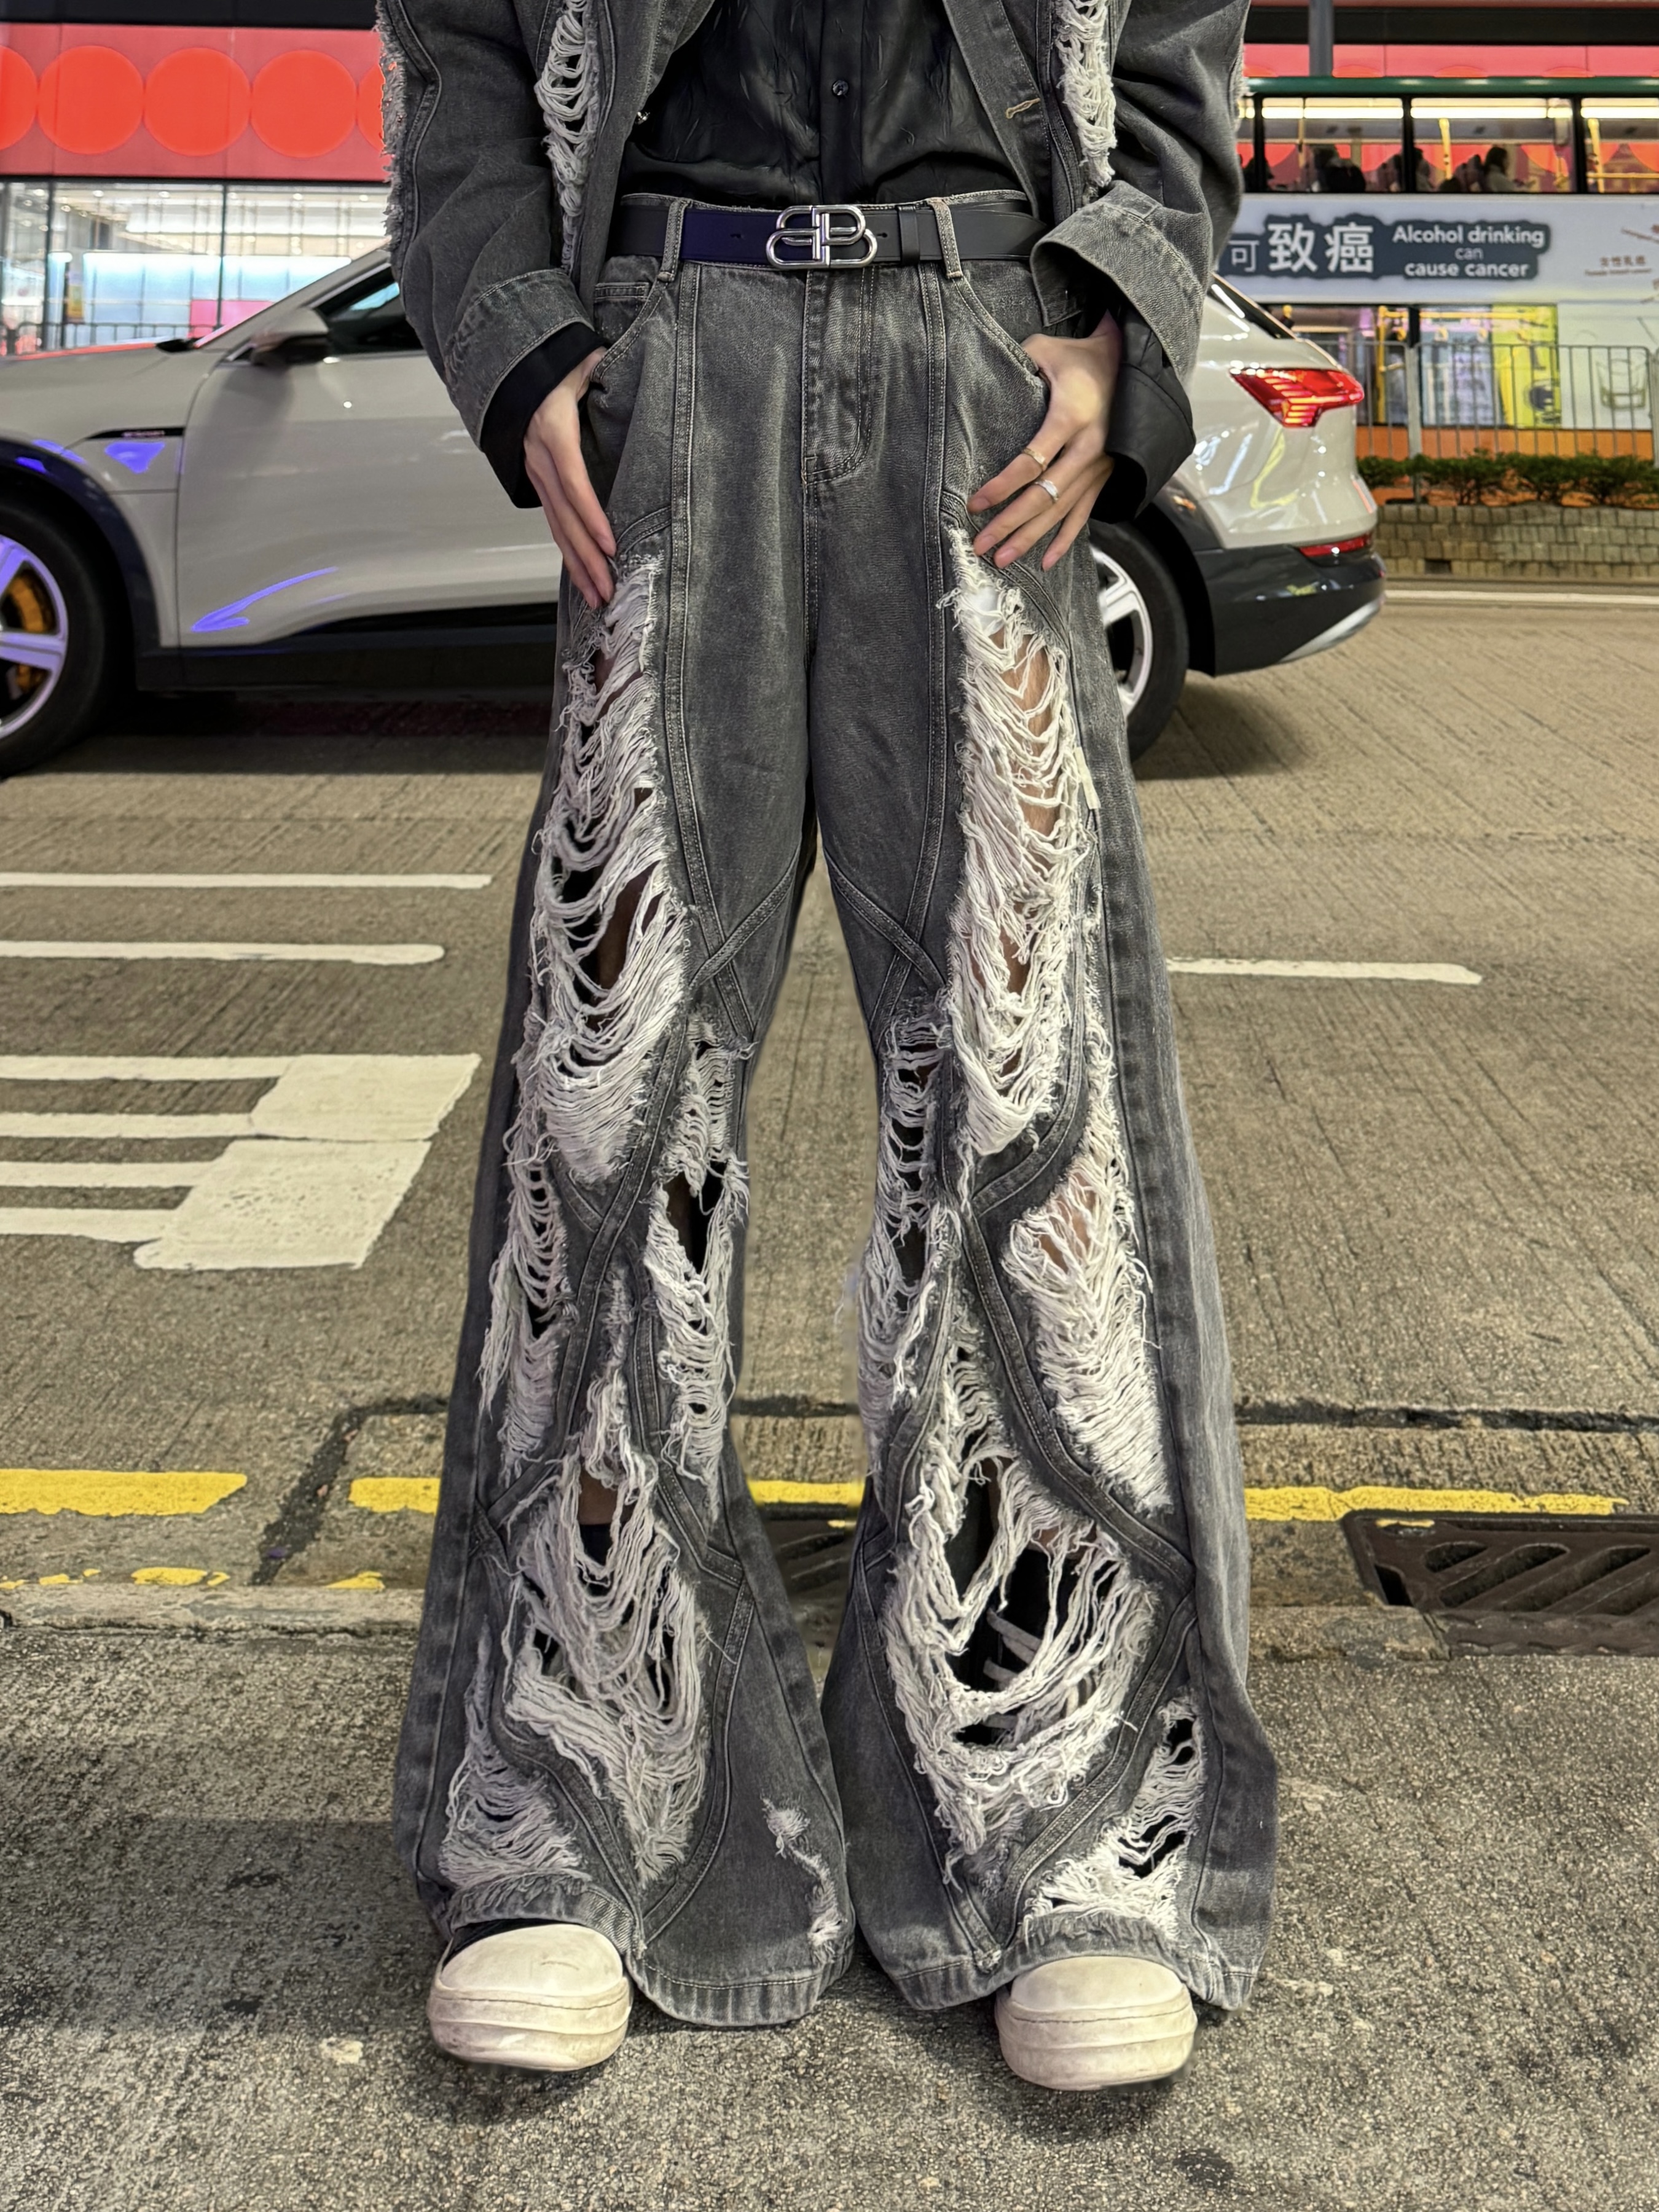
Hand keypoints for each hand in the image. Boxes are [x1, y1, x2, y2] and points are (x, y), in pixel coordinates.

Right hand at [524, 345, 611, 608]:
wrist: (518, 365)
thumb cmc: (556, 363)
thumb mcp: (582, 360)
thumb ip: (602, 369)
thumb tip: (637, 371)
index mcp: (552, 431)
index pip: (573, 481)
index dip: (591, 515)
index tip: (610, 544)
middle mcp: (540, 459)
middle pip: (565, 517)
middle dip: (586, 558)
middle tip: (608, 591)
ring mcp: (537, 473)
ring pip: (558, 527)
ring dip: (578, 566)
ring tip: (597, 598)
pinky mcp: (540, 481)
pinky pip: (555, 522)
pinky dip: (569, 552)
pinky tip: (584, 576)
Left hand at [967, 314, 1122, 570]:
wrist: (1129, 364)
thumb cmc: (1079, 358)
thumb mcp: (1045, 352)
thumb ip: (1016, 368)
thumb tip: (980, 387)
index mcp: (1071, 417)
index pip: (1031, 462)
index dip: (1002, 487)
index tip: (975, 504)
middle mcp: (1088, 447)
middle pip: (1044, 495)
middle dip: (1010, 524)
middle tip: (981, 546)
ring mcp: (1098, 466)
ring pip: (1061, 511)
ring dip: (1030, 538)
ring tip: (1002, 559)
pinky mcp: (1103, 476)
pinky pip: (1083, 514)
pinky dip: (1065, 539)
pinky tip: (1046, 561)